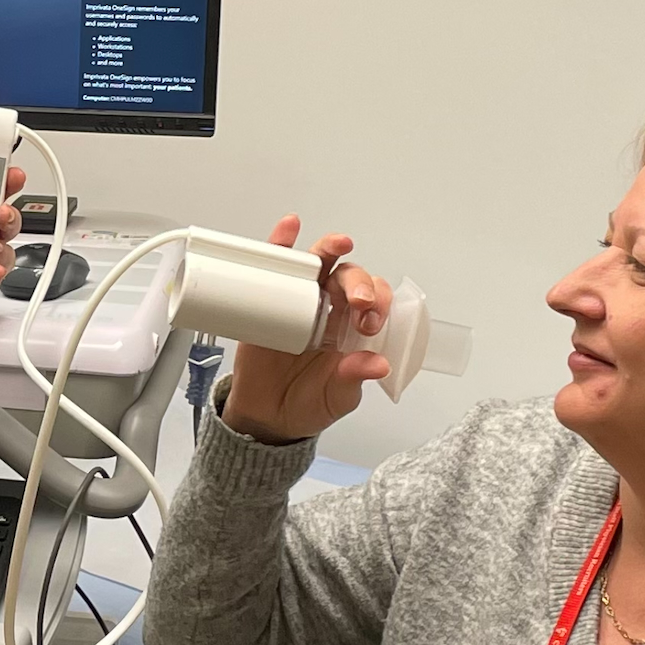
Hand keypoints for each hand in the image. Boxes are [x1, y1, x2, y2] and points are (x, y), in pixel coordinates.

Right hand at [219, 216, 393, 442]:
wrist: (266, 415)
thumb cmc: (308, 404)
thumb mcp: (337, 399)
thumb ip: (354, 380)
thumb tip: (377, 365)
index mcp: (353, 328)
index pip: (375, 301)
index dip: (378, 302)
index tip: (371, 320)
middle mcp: (330, 308)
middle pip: (349, 277)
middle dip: (358, 282)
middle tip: (359, 301)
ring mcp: (298, 300)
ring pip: (318, 263)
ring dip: (328, 248)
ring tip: (338, 244)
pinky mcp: (268, 298)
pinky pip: (276, 267)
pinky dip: (281, 243)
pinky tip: (288, 229)